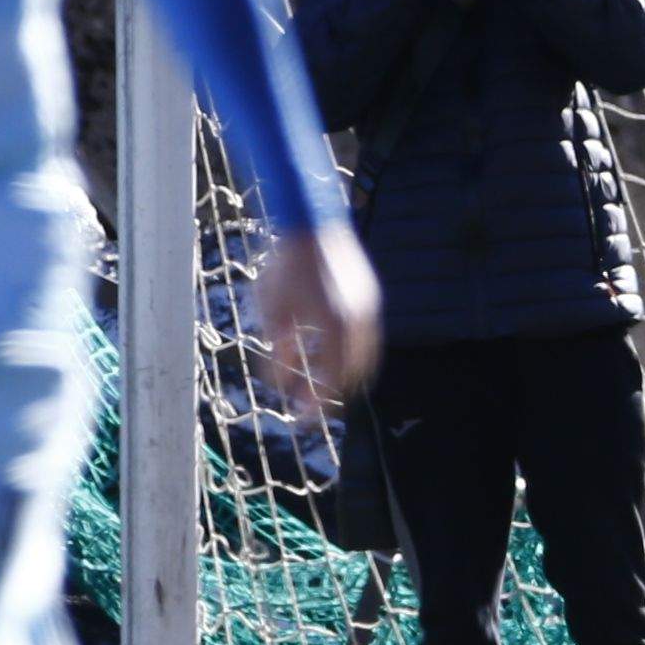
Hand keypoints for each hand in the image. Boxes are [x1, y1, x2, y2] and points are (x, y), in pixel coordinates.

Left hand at [251, 225, 381, 429]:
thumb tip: (280, 385)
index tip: (302, 421)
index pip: (330, 384)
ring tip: (317, 379)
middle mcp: (359, 323)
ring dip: (341, 373)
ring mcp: (369, 309)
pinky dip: (349, 352)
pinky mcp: (369, 298)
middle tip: (310, 404)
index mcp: (335, 329)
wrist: (311, 223)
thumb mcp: (274, 312)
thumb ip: (280, 351)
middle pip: (352, 375)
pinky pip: (365, 337)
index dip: (316, 406)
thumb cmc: (286, 267)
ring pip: (362, 358)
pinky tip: (326, 351)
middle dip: (331, 393)